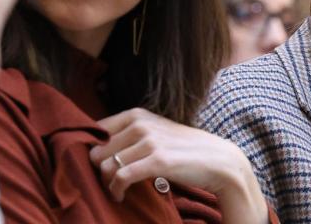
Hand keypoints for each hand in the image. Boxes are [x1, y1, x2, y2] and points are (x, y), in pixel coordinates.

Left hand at [89, 108, 266, 222]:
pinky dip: (115, 190)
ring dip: (106, 183)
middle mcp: (140, 124)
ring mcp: (149, 141)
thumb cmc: (183, 149)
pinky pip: (120, 177)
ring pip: (106, 165)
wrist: (217, 160)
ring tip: (115, 190)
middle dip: (99, 170)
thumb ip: (131, 133)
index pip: (97, 130)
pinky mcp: (157, 161)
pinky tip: (120, 196)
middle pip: (97, 150)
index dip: (93, 150)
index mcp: (137, 114)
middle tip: (108, 182)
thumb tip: (99, 147)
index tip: (101, 165)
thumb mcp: (156, 131)